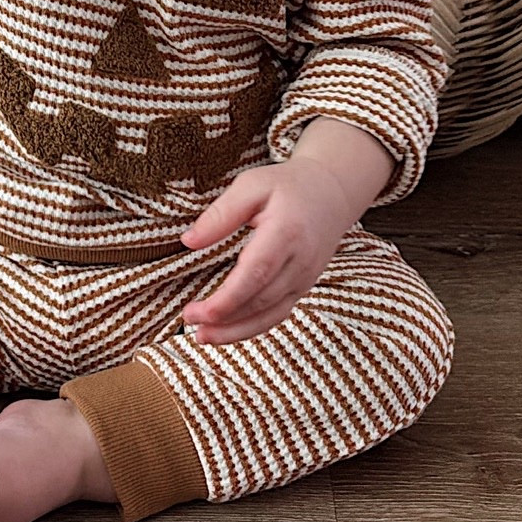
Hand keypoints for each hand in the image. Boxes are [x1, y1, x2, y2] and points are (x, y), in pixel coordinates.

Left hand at [179, 156, 361, 344]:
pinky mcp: (303, 287)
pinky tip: (227, 331)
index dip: (227, 299)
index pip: (256, 273)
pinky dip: (252, 327)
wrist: (332, 194)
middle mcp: (301, 261)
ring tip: (203, 336)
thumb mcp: (251, 185)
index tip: (196, 311)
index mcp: (287, 232)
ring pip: (271, 315)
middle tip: (189, 320)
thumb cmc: (287, 187)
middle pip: (262, 300)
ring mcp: (305, 278)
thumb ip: (222, 213)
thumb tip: (189, 241)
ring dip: (236, 331)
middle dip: (225, 318)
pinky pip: (278, 314)